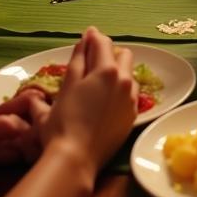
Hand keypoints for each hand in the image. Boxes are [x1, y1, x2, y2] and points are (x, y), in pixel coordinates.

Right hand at [37, 28, 137, 178]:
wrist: (76, 159)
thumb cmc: (63, 122)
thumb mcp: (66, 86)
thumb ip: (78, 59)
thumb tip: (86, 37)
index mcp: (107, 70)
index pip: (103, 43)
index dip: (93, 37)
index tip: (86, 37)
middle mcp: (125, 80)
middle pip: (122, 54)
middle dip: (108, 54)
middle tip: (90, 64)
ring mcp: (132, 99)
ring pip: (129, 74)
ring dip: (117, 73)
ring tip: (97, 85)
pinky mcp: (133, 116)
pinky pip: (131, 94)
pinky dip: (121, 91)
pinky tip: (106, 101)